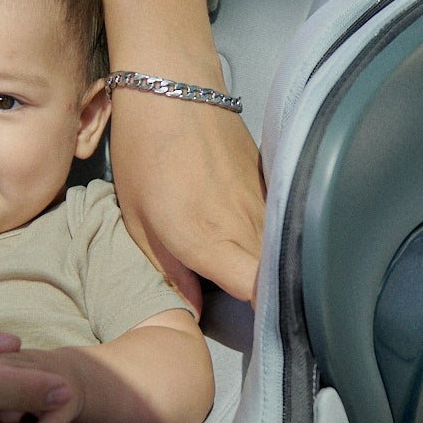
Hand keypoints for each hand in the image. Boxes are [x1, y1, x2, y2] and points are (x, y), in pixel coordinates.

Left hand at [102, 0, 264, 305]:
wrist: (171, 86)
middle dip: (280, 302)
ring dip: (277, 269)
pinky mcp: (270, 181)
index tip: (268, 336)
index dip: (272, 319)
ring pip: (282, 250)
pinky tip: (261, 242)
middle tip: (272, 322)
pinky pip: (280, 222)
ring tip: (267, 286)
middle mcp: (248, 226)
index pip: (263, 295)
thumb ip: (170, 273)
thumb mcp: (140, 221)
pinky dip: (276, 238)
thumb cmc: (145, 153)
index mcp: (212, 242)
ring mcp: (265, 201)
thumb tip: (191, 311)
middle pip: (280, 279)